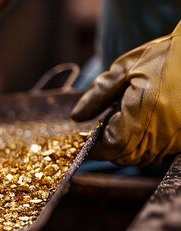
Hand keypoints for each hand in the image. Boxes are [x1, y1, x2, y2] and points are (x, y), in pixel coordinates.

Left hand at [71, 22, 180, 164]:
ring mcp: (177, 138)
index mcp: (143, 115)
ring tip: (122, 122)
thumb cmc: (164, 56)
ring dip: (126, 146)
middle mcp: (162, 132)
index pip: (112, 148)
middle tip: (102, 127)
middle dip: (109, 146)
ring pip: (142, 157)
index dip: (95, 146)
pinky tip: (141, 124)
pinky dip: (144, 144)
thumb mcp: (124, 70)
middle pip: (126, 156)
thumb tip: (77, 117)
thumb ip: (98, 95)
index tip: (86, 137)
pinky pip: (159, 150)